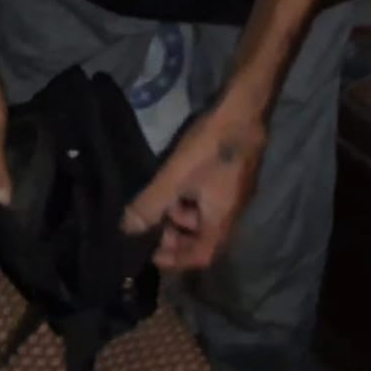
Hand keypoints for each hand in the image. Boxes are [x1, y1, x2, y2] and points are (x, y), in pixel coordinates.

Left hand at [123, 98, 267, 270]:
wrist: (244, 110)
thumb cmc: (210, 147)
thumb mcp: (175, 177)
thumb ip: (150, 205)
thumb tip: (126, 230)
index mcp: (221, 219)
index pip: (201, 256)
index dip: (176, 260)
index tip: (152, 253)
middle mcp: (233, 213)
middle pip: (204, 239)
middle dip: (176, 236)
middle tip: (151, 224)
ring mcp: (236, 195)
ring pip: (206, 218)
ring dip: (181, 216)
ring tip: (160, 200)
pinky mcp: (234, 178)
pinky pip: (210, 201)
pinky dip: (191, 200)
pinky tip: (177, 183)